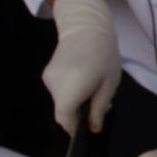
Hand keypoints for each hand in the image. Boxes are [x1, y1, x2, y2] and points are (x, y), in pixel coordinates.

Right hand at [43, 0, 121, 134]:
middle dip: (78, 114)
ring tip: (92, 89)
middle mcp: (54, 85)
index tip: (87, 128)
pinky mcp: (47, 74)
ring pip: (60, 102)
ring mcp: (48, 78)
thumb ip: (99, 109)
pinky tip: (83, 82)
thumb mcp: (109, 85)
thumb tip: (93, 129)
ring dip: (74, 103)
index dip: (75, 128)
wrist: (86, 27)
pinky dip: (69, 93)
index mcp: (70, 88)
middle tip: (98, 105)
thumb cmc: (103, 55)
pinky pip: (58, 92)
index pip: (65, 119)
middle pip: (62, 112)